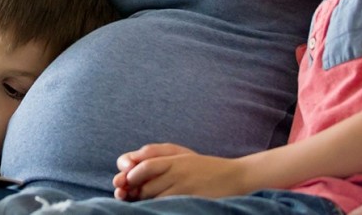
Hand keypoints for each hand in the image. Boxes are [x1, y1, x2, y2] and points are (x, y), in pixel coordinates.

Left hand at [118, 151, 250, 200]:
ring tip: (144, 201)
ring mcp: (184, 187)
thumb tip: (133, 162)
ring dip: (145, 200)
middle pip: (145, 184)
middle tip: (128, 195)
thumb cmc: (205, 167)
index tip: (126, 182)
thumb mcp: (182, 155)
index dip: (131, 175)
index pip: (144, 166)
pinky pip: (166, 204)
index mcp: (174, 159)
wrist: (235, 176)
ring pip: (154, 197)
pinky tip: (159, 205)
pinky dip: (158, 205)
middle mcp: (178, 171)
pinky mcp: (190, 199)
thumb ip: (158, 156)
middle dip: (134, 191)